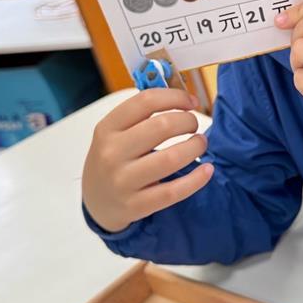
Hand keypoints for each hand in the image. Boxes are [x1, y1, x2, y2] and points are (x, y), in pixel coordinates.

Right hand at [82, 88, 212, 232]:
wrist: (95, 202)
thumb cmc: (113, 159)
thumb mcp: (114, 133)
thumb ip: (140, 115)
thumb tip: (184, 98)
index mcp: (107, 128)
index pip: (145, 101)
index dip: (175, 97)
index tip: (191, 102)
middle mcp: (112, 153)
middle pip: (162, 126)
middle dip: (188, 121)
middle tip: (194, 126)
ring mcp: (123, 181)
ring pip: (170, 159)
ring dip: (195, 147)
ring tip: (200, 144)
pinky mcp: (136, 205)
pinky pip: (173, 191)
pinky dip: (196, 179)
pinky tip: (207, 170)